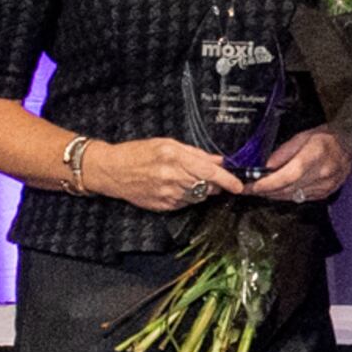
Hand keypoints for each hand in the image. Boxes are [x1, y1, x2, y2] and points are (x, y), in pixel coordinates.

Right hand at [91, 137, 243, 212]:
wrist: (113, 171)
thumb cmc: (138, 153)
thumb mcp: (167, 144)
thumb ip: (195, 153)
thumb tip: (219, 160)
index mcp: (174, 157)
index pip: (209, 172)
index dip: (227, 179)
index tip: (239, 185)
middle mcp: (172, 177)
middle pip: (207, 186)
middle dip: (216, 184)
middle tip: (214, 178)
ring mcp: (167, 194)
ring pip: (198, 196)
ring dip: (200, 189)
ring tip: (186, 179)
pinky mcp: (163, 206)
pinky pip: (185, 203)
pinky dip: (187, 196)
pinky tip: (175, 187)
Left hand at [241, 127, 351, 203]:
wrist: (350, 145)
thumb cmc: (328, 138)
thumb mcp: (303, 136)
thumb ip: (283, 152)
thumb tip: (266, 166)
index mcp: (316, 155)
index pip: (288, 176)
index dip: (268, 183)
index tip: (252, 186)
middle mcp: (322, 173)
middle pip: (288, 188)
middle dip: (265, 190)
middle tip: (250, 189)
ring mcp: (326, 186)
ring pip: (293, 196)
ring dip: (274, 195)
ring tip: (260, 190)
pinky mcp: (326, 193)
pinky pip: (301, 198)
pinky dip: (287, 195)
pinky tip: (278, 191)